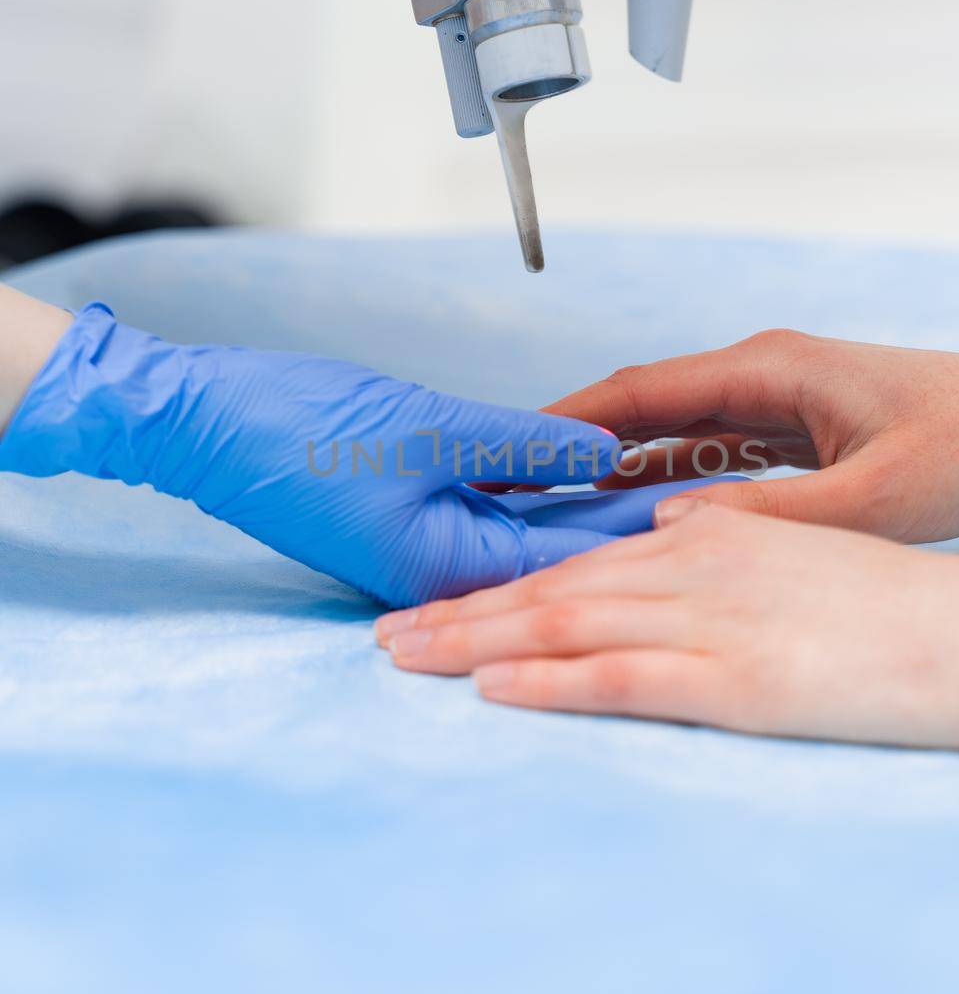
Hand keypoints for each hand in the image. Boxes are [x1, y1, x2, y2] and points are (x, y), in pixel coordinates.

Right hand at [0, 301, 685, 608]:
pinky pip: (493, 517)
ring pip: (532, 536)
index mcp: (454, 565)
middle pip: (564, 555)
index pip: (577, 555)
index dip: (651, 527)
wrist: (203, 422)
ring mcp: (426, 549)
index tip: (720, 514)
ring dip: (591, 516)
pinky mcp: (409, 522)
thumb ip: (523, 444)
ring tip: (674, 493)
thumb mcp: (426, 428)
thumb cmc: (297, 429)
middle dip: (635, 531)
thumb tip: (607, 450)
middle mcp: (446, 571)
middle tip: (719, 509)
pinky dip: (540, 499)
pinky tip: (587, 478)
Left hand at [377, 502, 958, 750]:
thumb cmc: (899, 608)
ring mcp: (713, 622)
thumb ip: (721, 549)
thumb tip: (660, 541)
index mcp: (708, 542)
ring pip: (568, 626)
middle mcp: (695, 570)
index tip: (437, 606)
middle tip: (383, 633)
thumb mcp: (797, 559)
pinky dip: (551, 680)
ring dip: (475, 642)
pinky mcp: (739, 679)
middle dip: (459, 614)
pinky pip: (625, 676)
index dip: (499, 589)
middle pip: (552, 593)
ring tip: (402, 655)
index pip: (580, 567)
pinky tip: (493, 688)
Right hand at [547, 331, 958, 543]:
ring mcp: (775, 405)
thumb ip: (771, 516)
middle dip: (570, 449)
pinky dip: (662, 487)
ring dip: (612, 473)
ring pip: (669, 438)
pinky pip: (706, 458)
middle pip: (641, 411)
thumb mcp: (873, 497)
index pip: (641, 390)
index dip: (566, 422)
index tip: (506, 454)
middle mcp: (761, 377)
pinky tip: (625, 522)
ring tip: (545, 514)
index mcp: (770, 368)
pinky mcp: (791, 435)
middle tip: (507, 491)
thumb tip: (671, 527)